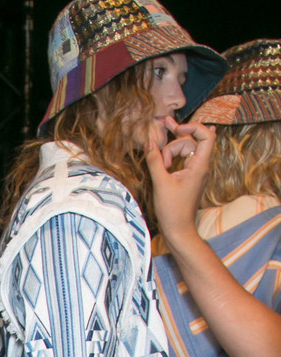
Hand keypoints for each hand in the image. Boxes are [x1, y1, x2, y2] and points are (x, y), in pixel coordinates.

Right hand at [147, 119, 215, 246]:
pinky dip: (174, 156)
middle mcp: (201, 166)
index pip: (207, 135)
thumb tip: (149, 141)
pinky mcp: (189, 176)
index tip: (176, 130)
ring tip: (161, 166)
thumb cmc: (172, 211)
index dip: (193, 126)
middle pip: (191, 141)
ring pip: (185, 150)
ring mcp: (196, 171)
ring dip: (171, 153)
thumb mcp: (161, 183)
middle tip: (160, 158)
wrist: (178, 230)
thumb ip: (155, 160)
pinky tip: (167, 151)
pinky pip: (183, 159)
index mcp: (200, 166)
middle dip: (174, 145)